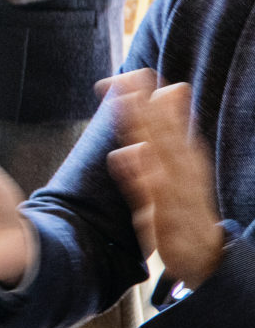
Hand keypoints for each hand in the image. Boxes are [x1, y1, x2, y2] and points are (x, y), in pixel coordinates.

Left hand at [105, 72, 227, 290]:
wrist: (203, 255)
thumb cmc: (183, 204)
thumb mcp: (175, 165)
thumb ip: (167, 130)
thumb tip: (169, 90)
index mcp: (185, 156)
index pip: (167, 121)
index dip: (148, 97)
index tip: (129, 72)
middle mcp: (184, 169)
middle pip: (163, 132)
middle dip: (143, 106)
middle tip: (123, 79)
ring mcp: (176, 193)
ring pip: (160, 157)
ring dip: (144, 130)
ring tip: (126, 107)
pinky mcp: (166, 218)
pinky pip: (154, 194)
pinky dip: (143, 174)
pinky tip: (130, 153)